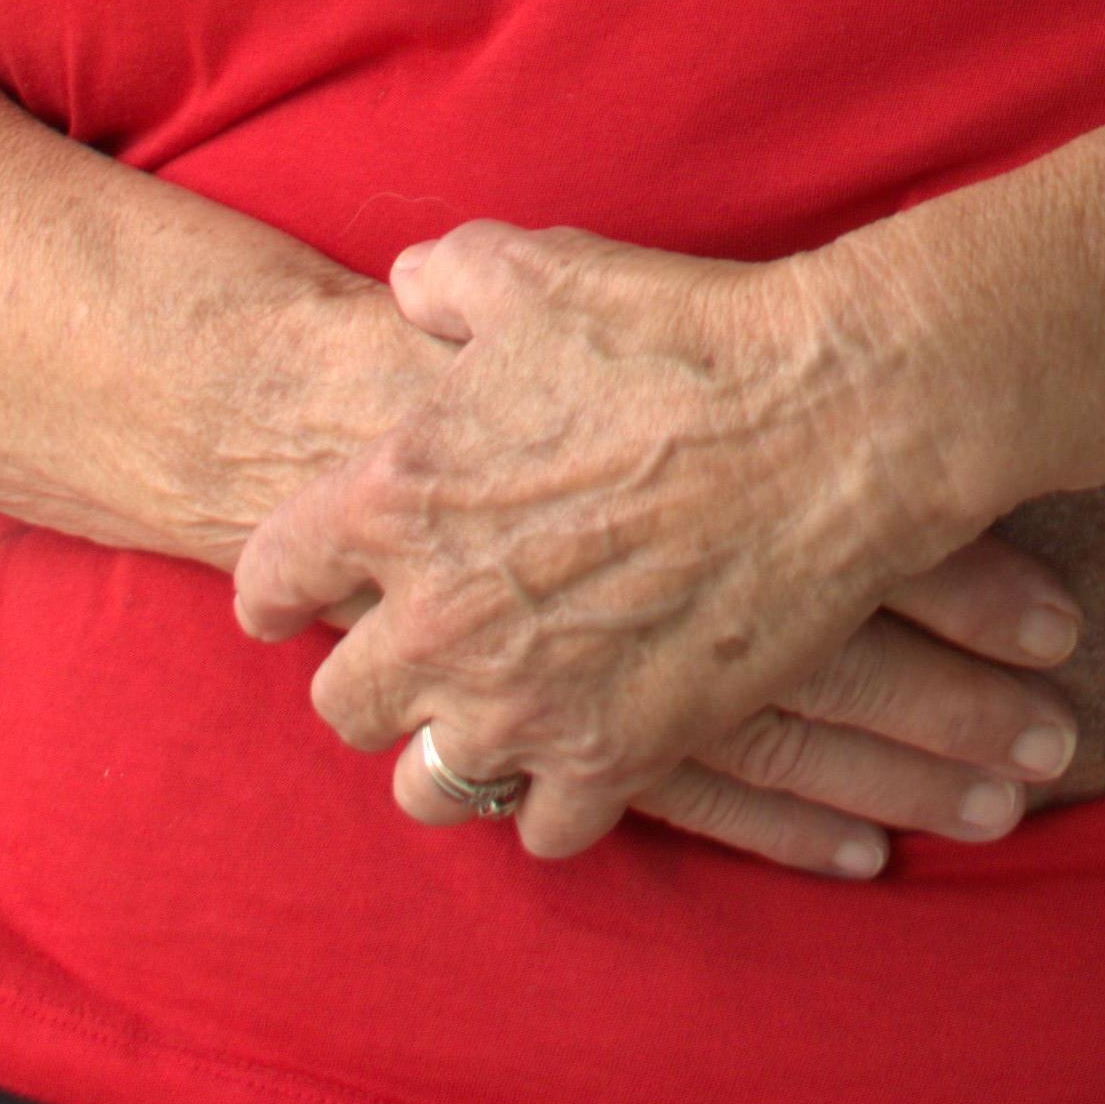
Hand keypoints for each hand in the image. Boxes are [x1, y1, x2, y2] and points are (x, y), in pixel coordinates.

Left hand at [231, 217, 1060, 861]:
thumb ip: (445, 281)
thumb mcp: (539, 272)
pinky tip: (586, 756)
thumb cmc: (682, 336)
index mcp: (394, 497)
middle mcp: (435, 617)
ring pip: (430, 786)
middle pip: (343, 704)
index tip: (304, 595)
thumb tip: (409, 290)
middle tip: (424, 654)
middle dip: (378, 677)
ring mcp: (523, 702)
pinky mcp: (615, 757)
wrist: (831, 421)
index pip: (273, 579)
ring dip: (457, 753)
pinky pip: (544, 831)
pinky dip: (561, 801)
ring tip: (500, 720)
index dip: (287, 584)